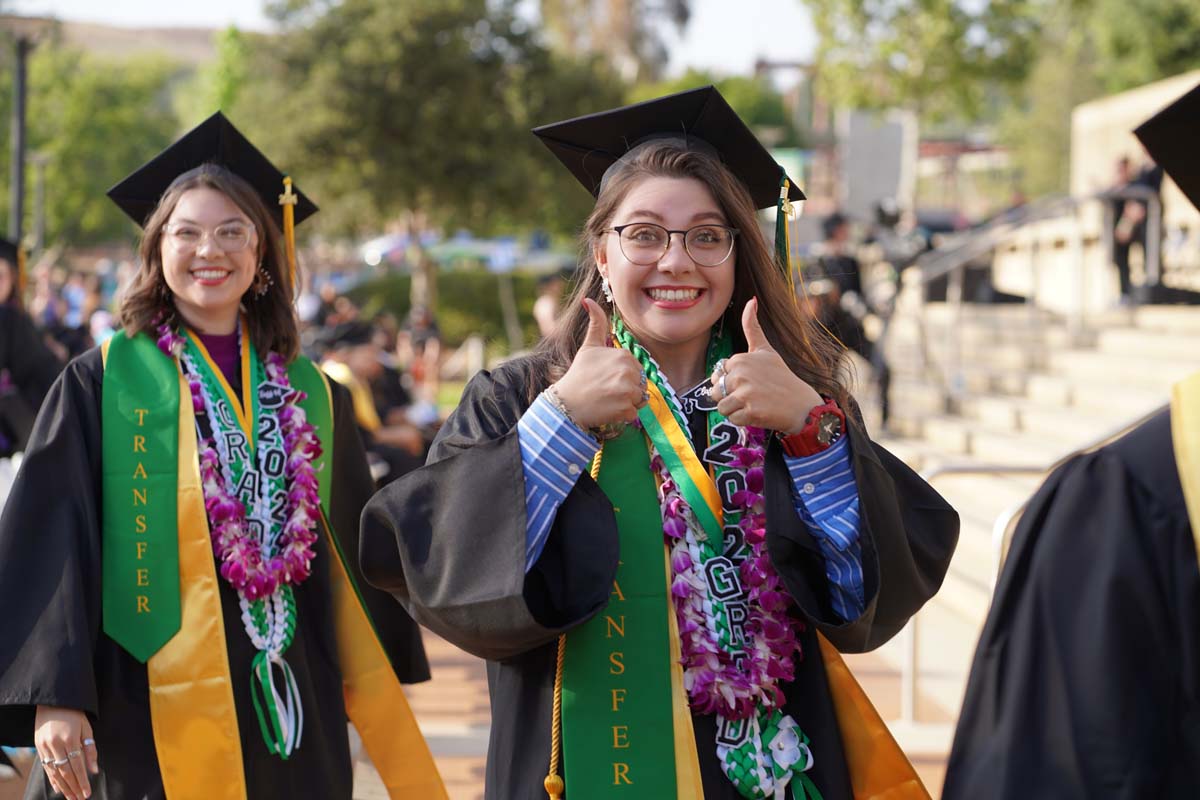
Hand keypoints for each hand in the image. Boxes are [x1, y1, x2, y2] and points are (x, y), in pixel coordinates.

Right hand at [34, 705, 97, 799]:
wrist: (53, 702)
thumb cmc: (75, 714)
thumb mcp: (87, 728)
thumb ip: (90, 749)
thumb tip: (94, 770)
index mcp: (70, 739)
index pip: (77, 766)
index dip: (82, 781)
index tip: (87, 793)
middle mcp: (56, 744)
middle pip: (65, 772)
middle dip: (73, 787)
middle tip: (79, 798)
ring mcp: (45, 746)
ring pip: (54, 771)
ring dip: (63, 787)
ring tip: (71, 797)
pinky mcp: (38, 747)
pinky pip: (45, 767)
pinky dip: (52, 779)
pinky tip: (58, 789)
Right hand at [552, 299, 646, 429]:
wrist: (567, 403)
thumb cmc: (579, 374)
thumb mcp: (589, 347)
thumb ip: (596, 323)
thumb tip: (587, 299)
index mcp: (623, 356)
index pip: (636, 368)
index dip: (622, 375)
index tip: (605, 377)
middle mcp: (628, 372)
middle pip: (640, 383)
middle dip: (626, 388)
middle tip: (606, 389)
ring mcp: (627, 392)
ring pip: (639, 398)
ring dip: (626, 402)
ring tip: (607, 399)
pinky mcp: (626, 410)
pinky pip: (634, 413)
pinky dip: (623, 415)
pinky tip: (608, 409)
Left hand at [712, 298, 822, 432]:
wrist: (802, 405)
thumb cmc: (782, 377)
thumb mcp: (765, 350)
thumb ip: (752, 327)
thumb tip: (750, 300)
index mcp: (740, 359)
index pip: (718, 376)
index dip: (731, 383)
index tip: (750, 382)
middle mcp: (740, 374)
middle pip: (716, 392)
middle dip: (731, 398)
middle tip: (753, 396)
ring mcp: (745, 393)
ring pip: (722, 408)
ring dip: (735, 411)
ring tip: (754, 405)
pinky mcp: (750, 412)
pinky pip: (732, 420)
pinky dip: (743, 421)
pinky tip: (758, 414)